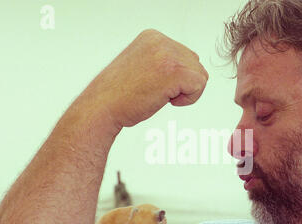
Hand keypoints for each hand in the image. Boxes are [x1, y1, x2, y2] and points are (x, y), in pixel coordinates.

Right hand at [82, 29, 208, 127]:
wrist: (102, 107)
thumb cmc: (119, 95)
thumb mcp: (143, 66)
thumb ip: (164, 61)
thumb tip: (192, 66)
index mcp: (152, 37)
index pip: (185, 56)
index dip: (174, 78)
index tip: (151, 84)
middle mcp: (161, 41)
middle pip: (195, 64)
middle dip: (181, 84)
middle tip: (155, 91)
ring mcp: (168, 55)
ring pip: (199, 75)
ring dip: (184, 92)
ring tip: (159, 95)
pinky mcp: (175, 71)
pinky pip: (199, 85)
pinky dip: (188, 99)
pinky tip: (168, 101)